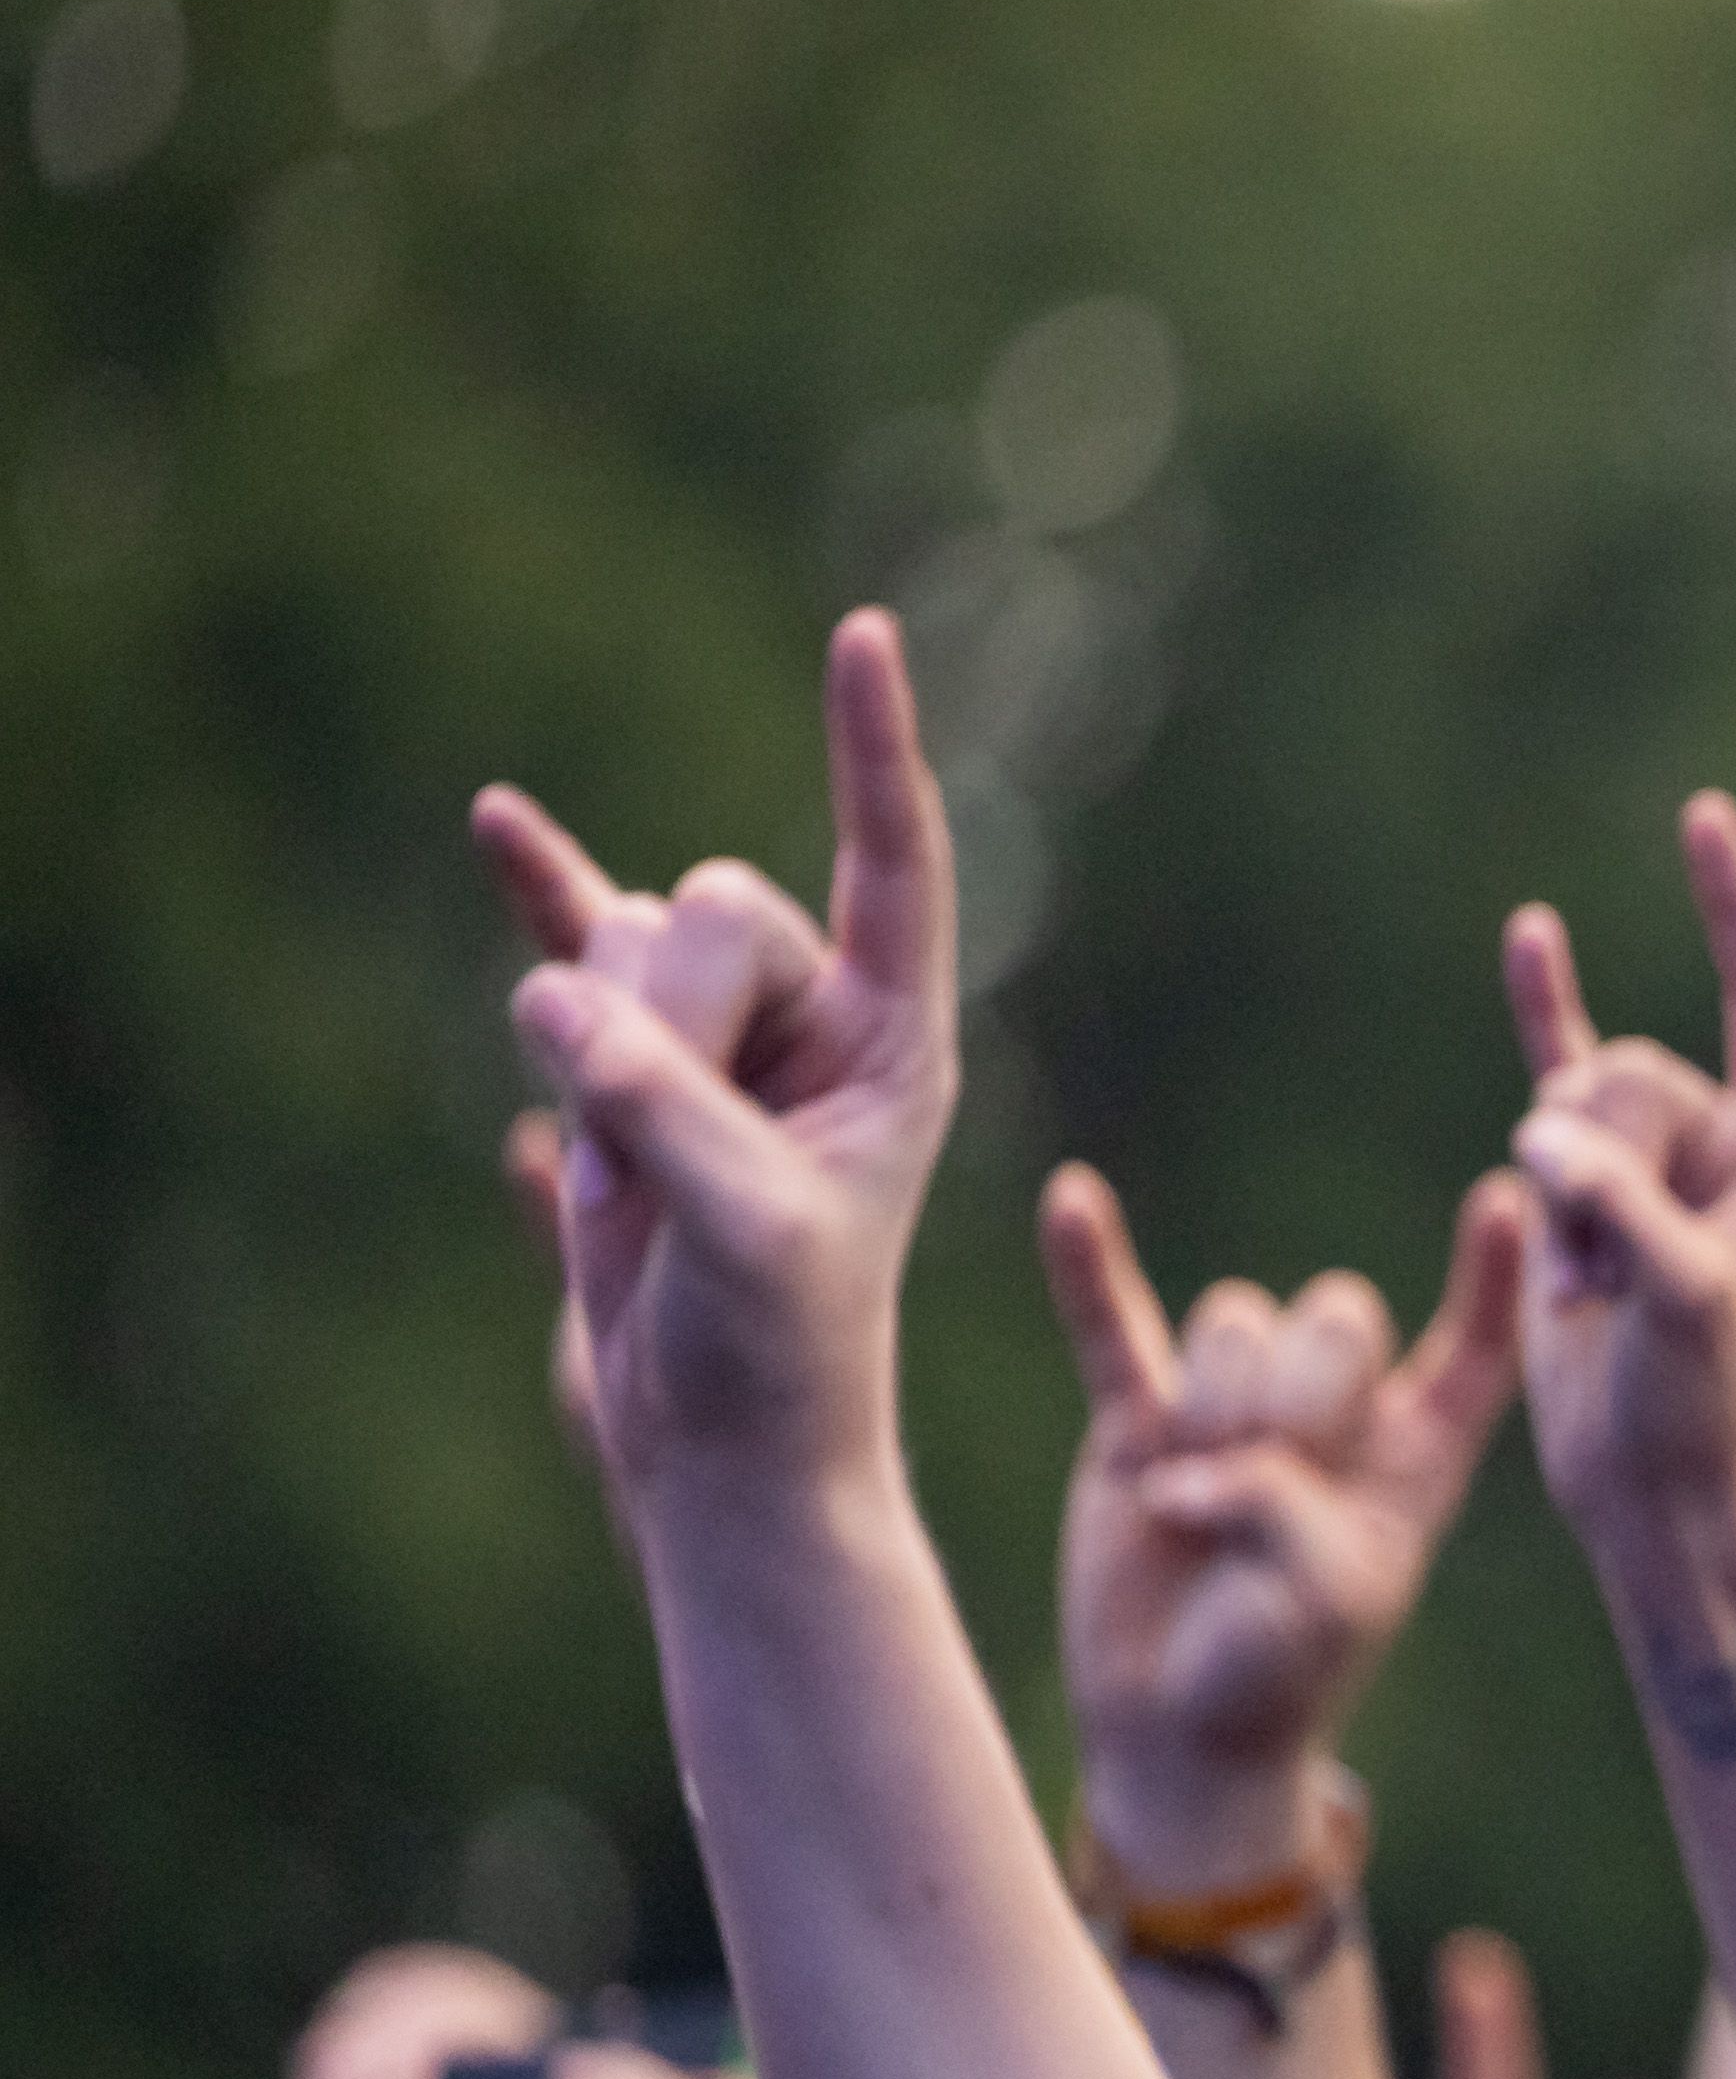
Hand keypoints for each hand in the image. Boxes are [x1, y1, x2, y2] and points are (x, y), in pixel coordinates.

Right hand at [471, 613, 957, 1499]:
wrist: (718, 1443)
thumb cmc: (778, 1349)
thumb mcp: (744, 1231)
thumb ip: (664, 1105)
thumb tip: (555, 993)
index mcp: (897, 1043)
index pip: (893, 864)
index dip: (874, 753)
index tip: (865, 635)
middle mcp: (817, 1019)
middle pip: (713, 911)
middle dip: (667, 1021)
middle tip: (667, 1163)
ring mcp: (718, 1035)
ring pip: (622, 948)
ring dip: (596, 1070)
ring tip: (631, 1192)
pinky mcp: (626, 1065)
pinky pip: (573, 947)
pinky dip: (540, 892)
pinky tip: (496, 820)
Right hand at [1042, 1163, 1528, 1894]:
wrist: (1180, 1727)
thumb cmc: (1283, 1671)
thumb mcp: (1328, 1600)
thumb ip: (1287, 1507)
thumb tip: (1188, 1462)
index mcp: (1416, 1455)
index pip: (1471, 1350)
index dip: (1492, 1280)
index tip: (1506, 1196)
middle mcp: (1334, 1415)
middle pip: (1335, 1317)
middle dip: (1305, 1394)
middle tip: (1276, 1481)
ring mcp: (1232, 1406)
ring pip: (1235, 1326)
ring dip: (1217, 1411)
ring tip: (1201, 1506)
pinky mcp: (1138, 1422)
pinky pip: (1112, 1326)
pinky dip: (1088, 1268)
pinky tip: (1071, 1199)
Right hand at [1500, 794, 1735, 1570]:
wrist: (1654, 1487)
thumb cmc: (1699, 1407)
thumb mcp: (1682, 1307)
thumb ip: (1626, 1212)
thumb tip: (1546, 1132)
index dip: (1735, 907)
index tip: (1704, 817)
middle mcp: (1734, 1138)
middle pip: (1635, 1068)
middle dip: (1601, 1157)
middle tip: (1615, 1274)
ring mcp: (1660, 1159)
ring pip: (1575, 1101)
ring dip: (1563, 1197)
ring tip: (1591, 1289)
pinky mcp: (1591, 1186)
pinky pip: (1560, 1072)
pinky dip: (1543, 1010)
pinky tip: (1528, 933)